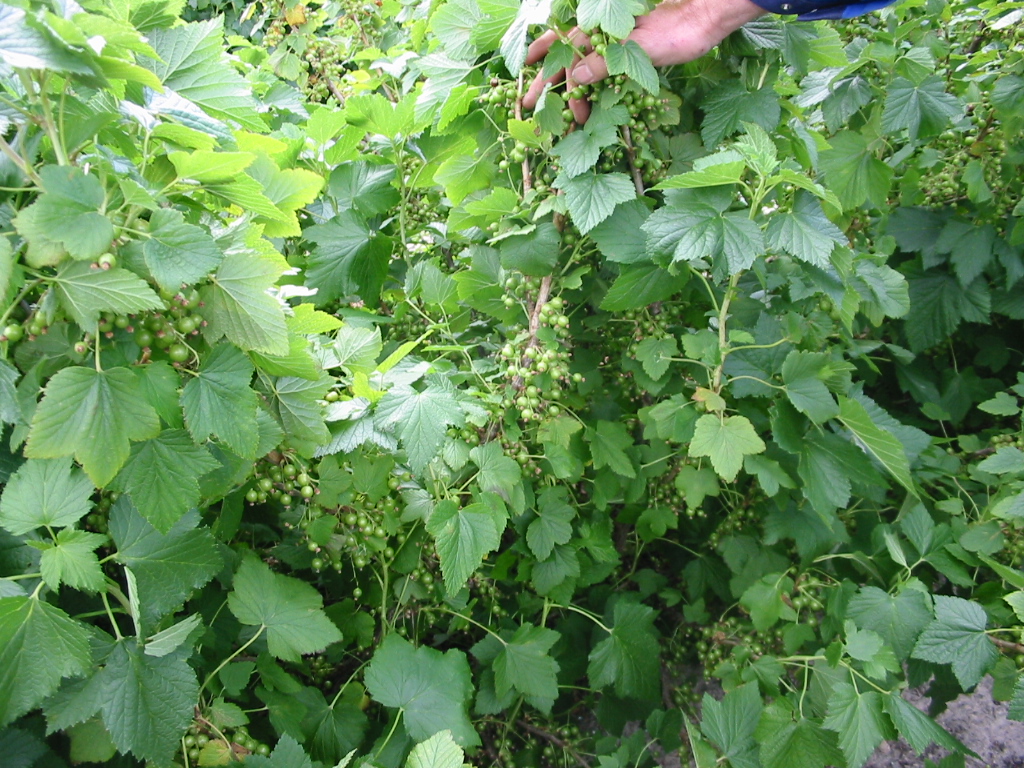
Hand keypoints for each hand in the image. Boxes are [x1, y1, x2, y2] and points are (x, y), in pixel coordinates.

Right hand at [523, 0, 765, 122]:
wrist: (706, 20)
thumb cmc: (675, 32)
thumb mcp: (638, 50)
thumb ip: (605, 63)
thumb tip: (574, 80)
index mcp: (598, 30)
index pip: (562, 56)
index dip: (549, 81)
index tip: (537, 105)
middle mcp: (601, 36)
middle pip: (565, 61)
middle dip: (547, 85)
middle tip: (529, 108)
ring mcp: (614, 45)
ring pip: (580, 67)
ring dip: (567, 90)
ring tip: (556, 111)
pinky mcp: (628, 56)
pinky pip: (601, 72)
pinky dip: (590, 87)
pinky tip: (584, 101)